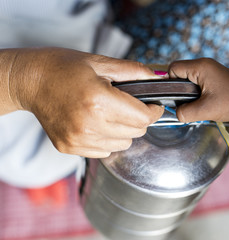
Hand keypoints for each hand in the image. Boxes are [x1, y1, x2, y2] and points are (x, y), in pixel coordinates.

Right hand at [8, 48, 163, 157]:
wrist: (30, 81)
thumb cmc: (63, 68)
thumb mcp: (100, 63)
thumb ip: (132, 71)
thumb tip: (157, 78)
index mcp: (99, 101)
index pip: (143, 118)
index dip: (154, 111)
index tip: (153, 106)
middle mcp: (89, 125)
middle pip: (136, 132)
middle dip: (139, 119)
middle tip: (129, 105)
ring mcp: (78, 140)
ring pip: (123, 144)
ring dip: (124, 131)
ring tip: (110, 114)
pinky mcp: (70, 148)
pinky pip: (104, 151)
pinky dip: (108, 139)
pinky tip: (97, 123)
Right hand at [168, 58, 228, 122]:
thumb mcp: (205, 111)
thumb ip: (185, 112)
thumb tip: (176, 112)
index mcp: (200, 67)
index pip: (173, 68)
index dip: (169, 83)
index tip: (176, 98)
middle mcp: (204, 64)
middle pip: (179, 73)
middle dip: (179, 90)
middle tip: (187, 103)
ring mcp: (209, 69)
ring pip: (187, 78)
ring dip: (188, 93)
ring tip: (197, 104)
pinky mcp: (213, 76)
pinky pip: (196, 82)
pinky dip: (196, 92)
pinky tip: (203, 102)